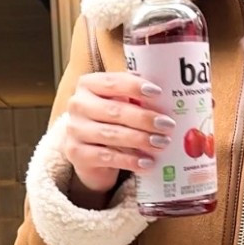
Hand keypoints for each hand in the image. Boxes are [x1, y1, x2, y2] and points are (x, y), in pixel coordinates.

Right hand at [60, 72, 174, 194]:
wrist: (88, 152)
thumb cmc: (110, 121)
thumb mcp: (118, 104)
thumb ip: (135, 97)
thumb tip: (169, 94)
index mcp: (88, 84)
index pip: (112, 82)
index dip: (135, 87)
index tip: (158, 93)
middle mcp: (77, 105)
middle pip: (114, 110)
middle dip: (144, 118)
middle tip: (167, 125)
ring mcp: (74, 130)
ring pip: (111, 134)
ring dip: (140, 139)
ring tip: (162, 143)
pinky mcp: (76, 154)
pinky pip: (107, 157)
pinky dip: (130, 161)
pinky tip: (147, 162)